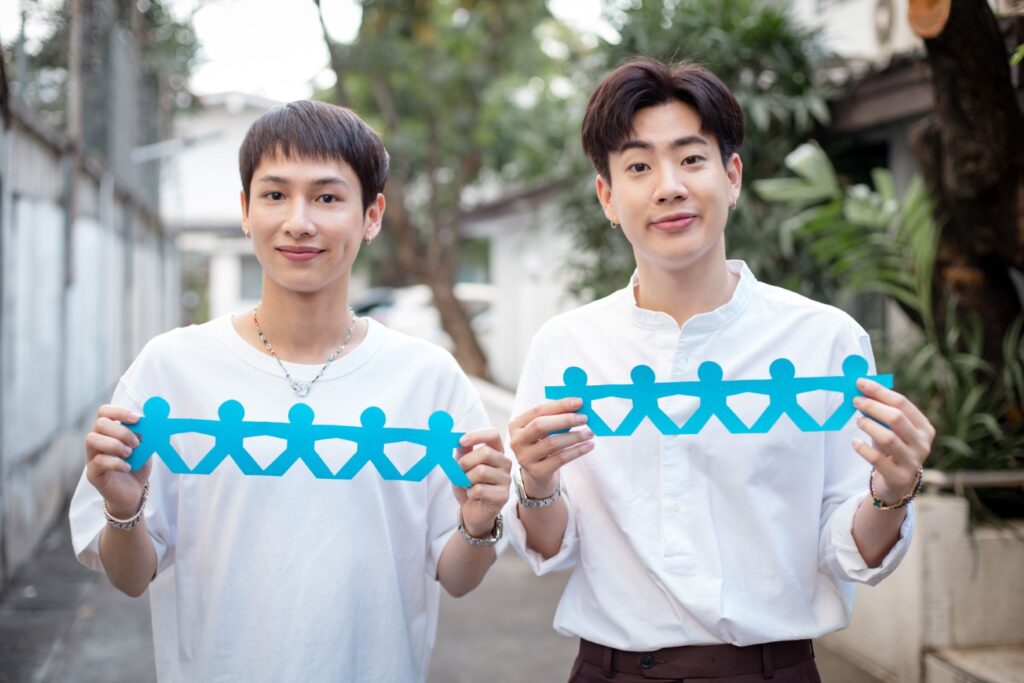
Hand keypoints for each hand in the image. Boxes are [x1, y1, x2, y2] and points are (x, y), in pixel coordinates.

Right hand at [85, 405, 149, 517]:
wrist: (134, 492)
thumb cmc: (137, 465)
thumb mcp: (146, 447)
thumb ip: (146, 434)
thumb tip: (150, 421)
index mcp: (108, 431)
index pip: (104, 411)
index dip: (119, 411)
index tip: (137, 419)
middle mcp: (96, 441)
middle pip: (99, 424)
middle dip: (121, 431)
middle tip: (136, 444)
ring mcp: (92, 457)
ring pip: (92, 439)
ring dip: (115, 444)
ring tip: (130, 454)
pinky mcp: (93, 474)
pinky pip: (98, 461)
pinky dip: (116, 462)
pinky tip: (128, 467)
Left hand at [454, 428, 511, 537]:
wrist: (471, 510)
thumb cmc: (468, 485)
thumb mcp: (461, 465)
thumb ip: (462, 451)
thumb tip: (458, 439)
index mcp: (496, 451)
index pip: (493, 434)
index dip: (477, 435)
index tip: (461, 441)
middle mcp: (505, 463)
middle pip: (485, 453)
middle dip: (465, 462)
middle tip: (459, 472)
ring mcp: (506, 479)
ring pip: (481, 471)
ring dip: (466, 479)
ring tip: (467, 485)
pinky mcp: (503, 496)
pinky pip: (479, 489)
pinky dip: (469, 493)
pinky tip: (473, 496)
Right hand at [508, 398, 593, 498]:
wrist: (537, 474)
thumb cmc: (543, 445)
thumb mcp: (544, 430)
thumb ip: (556, 417)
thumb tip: (578, 405)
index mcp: (516, 425)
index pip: (538, 410)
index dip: (559, 405)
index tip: (579, 402)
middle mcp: (517, 441)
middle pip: (540, 425)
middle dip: (565, 419)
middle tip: (584, 418)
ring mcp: (525, 458)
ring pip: (552, 443)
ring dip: (575, 436)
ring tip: (590, 433)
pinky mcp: (537, 472)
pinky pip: (560, 459)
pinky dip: (577, 451)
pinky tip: (589, 446)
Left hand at [852, 379, 935, 502]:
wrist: (897, 484)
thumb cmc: (892, 450)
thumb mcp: (892, 430)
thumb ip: (881, 413)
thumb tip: (860, 390)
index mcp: (925, 427)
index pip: (902, 403)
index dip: (879, 391)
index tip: (860, 383)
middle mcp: (923, 444)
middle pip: (896, 418)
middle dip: (873, 406)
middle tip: (855, 401)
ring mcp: (913, 462)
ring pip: (888, 438)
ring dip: (869, 426)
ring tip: (858, 421)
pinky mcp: (899, 477)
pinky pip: (877, 459)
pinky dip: (863, 448)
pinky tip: (855, 442)